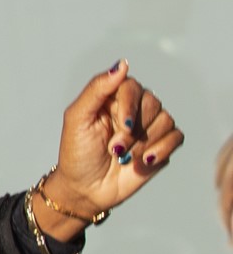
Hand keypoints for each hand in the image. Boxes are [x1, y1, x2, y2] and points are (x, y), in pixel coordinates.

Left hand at [38, 61, 182, 235]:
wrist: (86, 189)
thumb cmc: (77, 152)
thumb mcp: (77, 119)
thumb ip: (97, 89)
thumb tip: (122, 64)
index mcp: (112, 98)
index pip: (132, 86)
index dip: (130, 104)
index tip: (122, 125)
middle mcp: (134, 108)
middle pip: (152, 102)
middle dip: (133, 130)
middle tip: (114, 149)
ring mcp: (149, 126)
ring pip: (165, 120)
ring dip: (144, 142)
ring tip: (124, 157)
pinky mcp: (162, 144)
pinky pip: (177, 136)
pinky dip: (162, 149)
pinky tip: (144, 160)